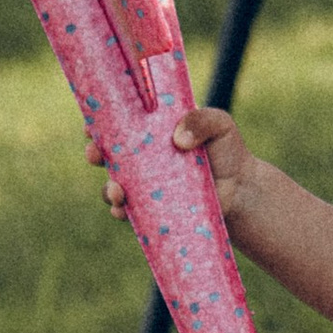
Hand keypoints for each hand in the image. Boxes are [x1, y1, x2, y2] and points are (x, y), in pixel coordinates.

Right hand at [87, 103, 260, 224]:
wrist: (241, 189)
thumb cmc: (227, 151)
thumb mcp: (219, 125)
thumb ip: (202, 120)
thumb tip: (178, 139)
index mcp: (150, 130)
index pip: (117, 121)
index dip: (98, 120)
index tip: (91, 124)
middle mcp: (141, 156)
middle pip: (105, 153)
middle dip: (93, 152)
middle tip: (95, 154)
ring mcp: (144, 184)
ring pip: (113, 185)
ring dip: (108, 188)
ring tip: (118, 191)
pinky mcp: (152, 208)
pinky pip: (128, 212)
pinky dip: (121, 212)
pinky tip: (124, 211)